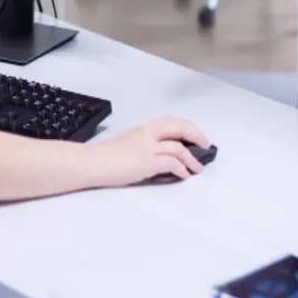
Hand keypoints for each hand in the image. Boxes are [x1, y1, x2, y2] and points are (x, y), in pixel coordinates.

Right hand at [93, 117, 210, 186]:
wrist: (91, 162)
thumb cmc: (106, 156)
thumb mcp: (129, 142)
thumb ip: (146, 143)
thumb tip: (163, 154)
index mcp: (144, 127)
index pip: (172, 121)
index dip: (189, 127)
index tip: (197, 135)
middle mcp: (148, 133)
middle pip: (180, 128)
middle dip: (197, 136)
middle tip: (206, 146)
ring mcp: (148, 147)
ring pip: (179, 148)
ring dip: (192, 159)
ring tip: (197, 168)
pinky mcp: (147, 162)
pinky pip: (172, 164)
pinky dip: (182, 169)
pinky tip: (184, 175)